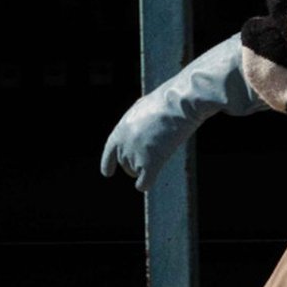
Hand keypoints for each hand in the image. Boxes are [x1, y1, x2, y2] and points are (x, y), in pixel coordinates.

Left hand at [100, 32, 266, 192]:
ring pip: (136, 173)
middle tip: (155, 151)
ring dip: (147, 168)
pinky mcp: (150, 164)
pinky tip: (149, 181)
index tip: (107, 172)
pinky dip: (145, 184)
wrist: (179, 102)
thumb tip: (144, 132)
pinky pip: (143, 183)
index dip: (108, 163)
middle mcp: (123, 144)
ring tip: (162, 150)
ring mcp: (135, 154)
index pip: (109, 151)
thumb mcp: (145, 109)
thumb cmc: (168, 101)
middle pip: (125, 165)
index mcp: (120, 129)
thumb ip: (139, 124)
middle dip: (136, 163)